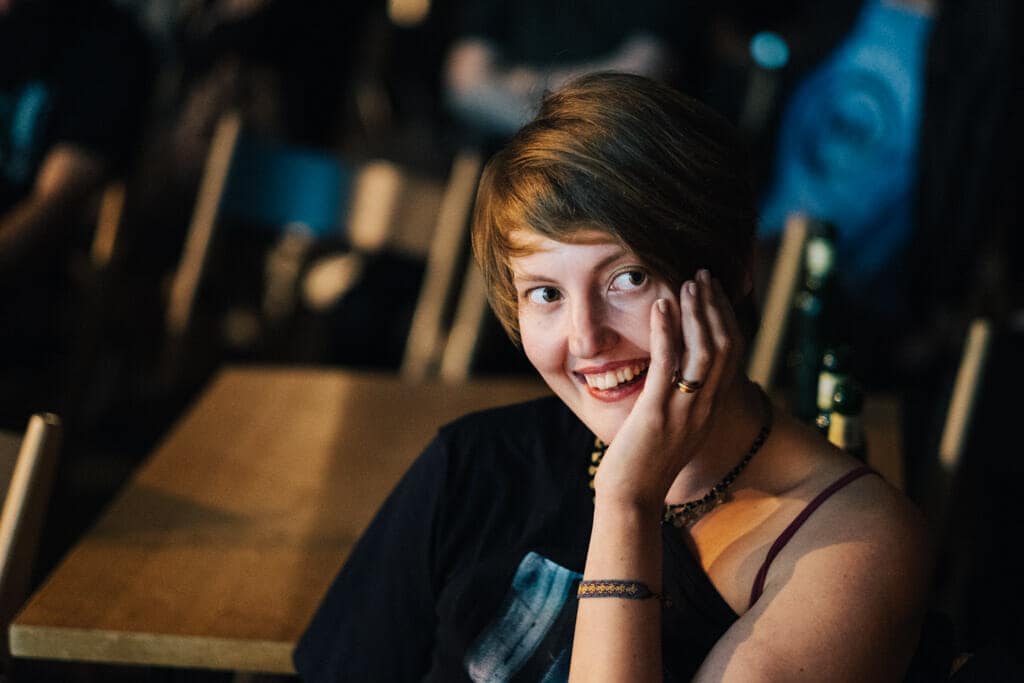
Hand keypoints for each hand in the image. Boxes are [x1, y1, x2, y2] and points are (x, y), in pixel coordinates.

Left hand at [592, 270, 745, 515]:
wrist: (632, 499)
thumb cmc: (645, 464)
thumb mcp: (674, 429)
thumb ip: (682, 401)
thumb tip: (677, 376)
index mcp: (710, 409)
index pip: (731, 354)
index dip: (725, 318)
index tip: (714, 292)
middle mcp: (705, 408)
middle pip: (724, 346)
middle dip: (714, 307)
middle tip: (703, 276)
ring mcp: (684, 411)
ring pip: (703, 351)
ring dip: (696, 313)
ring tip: (687, 283)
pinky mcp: (657, 413)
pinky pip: (668, 365)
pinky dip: (666, 332)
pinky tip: (660, 307)